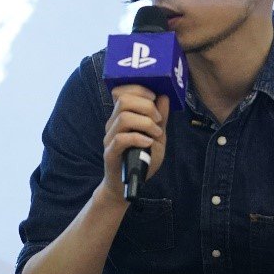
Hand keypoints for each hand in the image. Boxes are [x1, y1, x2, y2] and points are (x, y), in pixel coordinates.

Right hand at [101, 86, 170, 200]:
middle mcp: (112, 124)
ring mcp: (109, 138)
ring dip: (146, 123)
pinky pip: (121, 139)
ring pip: (123, 117)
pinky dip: (139, 138)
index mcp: (121, 116)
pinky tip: (149, 142)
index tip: (154, 98)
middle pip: (123, 100)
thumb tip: (164, 96)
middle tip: (158, 119)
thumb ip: (160, 117)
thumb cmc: (142, 158)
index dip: (139, 89)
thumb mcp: (157, 135)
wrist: (128, 184)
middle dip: (146, 106)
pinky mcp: (110, 153)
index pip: (121, 91)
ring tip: (156, 133)